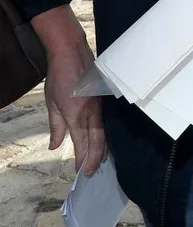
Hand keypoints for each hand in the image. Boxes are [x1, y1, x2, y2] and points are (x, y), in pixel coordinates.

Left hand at [30, 6, 104, 174]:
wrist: (73, 53)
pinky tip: (105, 143)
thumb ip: (55, 126)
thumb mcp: (51, 102)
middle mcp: (91, 112)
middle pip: (97, 140)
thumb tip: (55, 145)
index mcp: (75, 113)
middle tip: (90, 173)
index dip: (81, 158)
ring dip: (102, 149)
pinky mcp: (104, 101)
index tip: (79, 172)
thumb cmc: (59, 77)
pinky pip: (106, 123)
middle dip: (94, 158)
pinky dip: (106, 136)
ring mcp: (100, 106)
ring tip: (100, 163)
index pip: (81, 141)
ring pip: (104, 133)